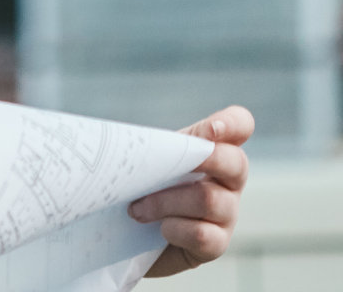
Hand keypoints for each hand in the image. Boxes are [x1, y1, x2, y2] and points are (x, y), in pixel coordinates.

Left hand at [130, 106, 253, 275]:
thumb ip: (152, 143)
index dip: (234, 123)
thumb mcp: (148, 158)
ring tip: (137, 208)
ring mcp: (227, 213)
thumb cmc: (142, 184)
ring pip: (208, 199)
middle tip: (167, 162)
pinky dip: (173, 229)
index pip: (241, 125)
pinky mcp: (217, 244)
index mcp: (212, 149)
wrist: (132, 234)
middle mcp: (228, 180)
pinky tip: (159, 229)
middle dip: (205, 158)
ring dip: (164, 201)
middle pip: (236, 163)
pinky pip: (201, 234)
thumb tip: (126, 135)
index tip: (213, 128)